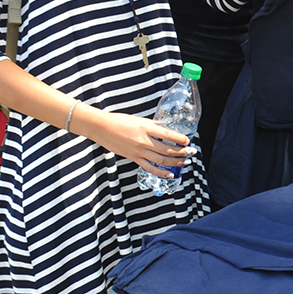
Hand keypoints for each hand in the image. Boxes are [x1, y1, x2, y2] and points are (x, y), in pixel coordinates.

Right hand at [75, 107, 192, 179]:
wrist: (101, 128)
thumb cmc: (120, 120)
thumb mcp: (140, 119)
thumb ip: (154, 125)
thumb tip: (167, 128)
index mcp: (147, 128)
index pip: (168, 135)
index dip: (180, 139)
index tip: (188, 141)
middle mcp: (144, 140)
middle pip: (167, 149)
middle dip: (181, 152)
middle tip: (191, 152)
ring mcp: (138, 151)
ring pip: (161, 160)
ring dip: (175, 162)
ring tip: (185, 162)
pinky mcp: (133, 158)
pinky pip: (149, 167)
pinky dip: (161, 172)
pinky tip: (170, 174)